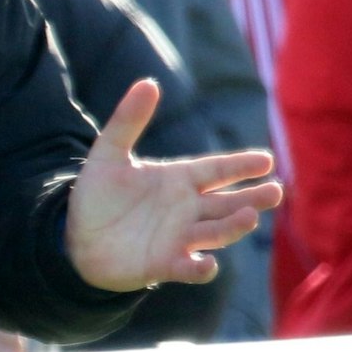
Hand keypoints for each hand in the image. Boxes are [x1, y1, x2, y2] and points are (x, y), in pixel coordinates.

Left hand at [66, 79, 281, 291]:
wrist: (75, 237)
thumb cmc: (97, 195)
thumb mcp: (109, 152)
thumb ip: (128, 120)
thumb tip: (148, 82)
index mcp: (178, 180)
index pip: (217, 170)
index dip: (241, 165)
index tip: (267, 161)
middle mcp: (186, 209)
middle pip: (227, 202)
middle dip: (252, 197)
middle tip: (275, 191)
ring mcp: (178, 238)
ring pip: (215, 231)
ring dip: (233, 226)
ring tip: (250, 217)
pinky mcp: (163, 264)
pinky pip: (187, 267)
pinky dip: (199, 268)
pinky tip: (208, 265)